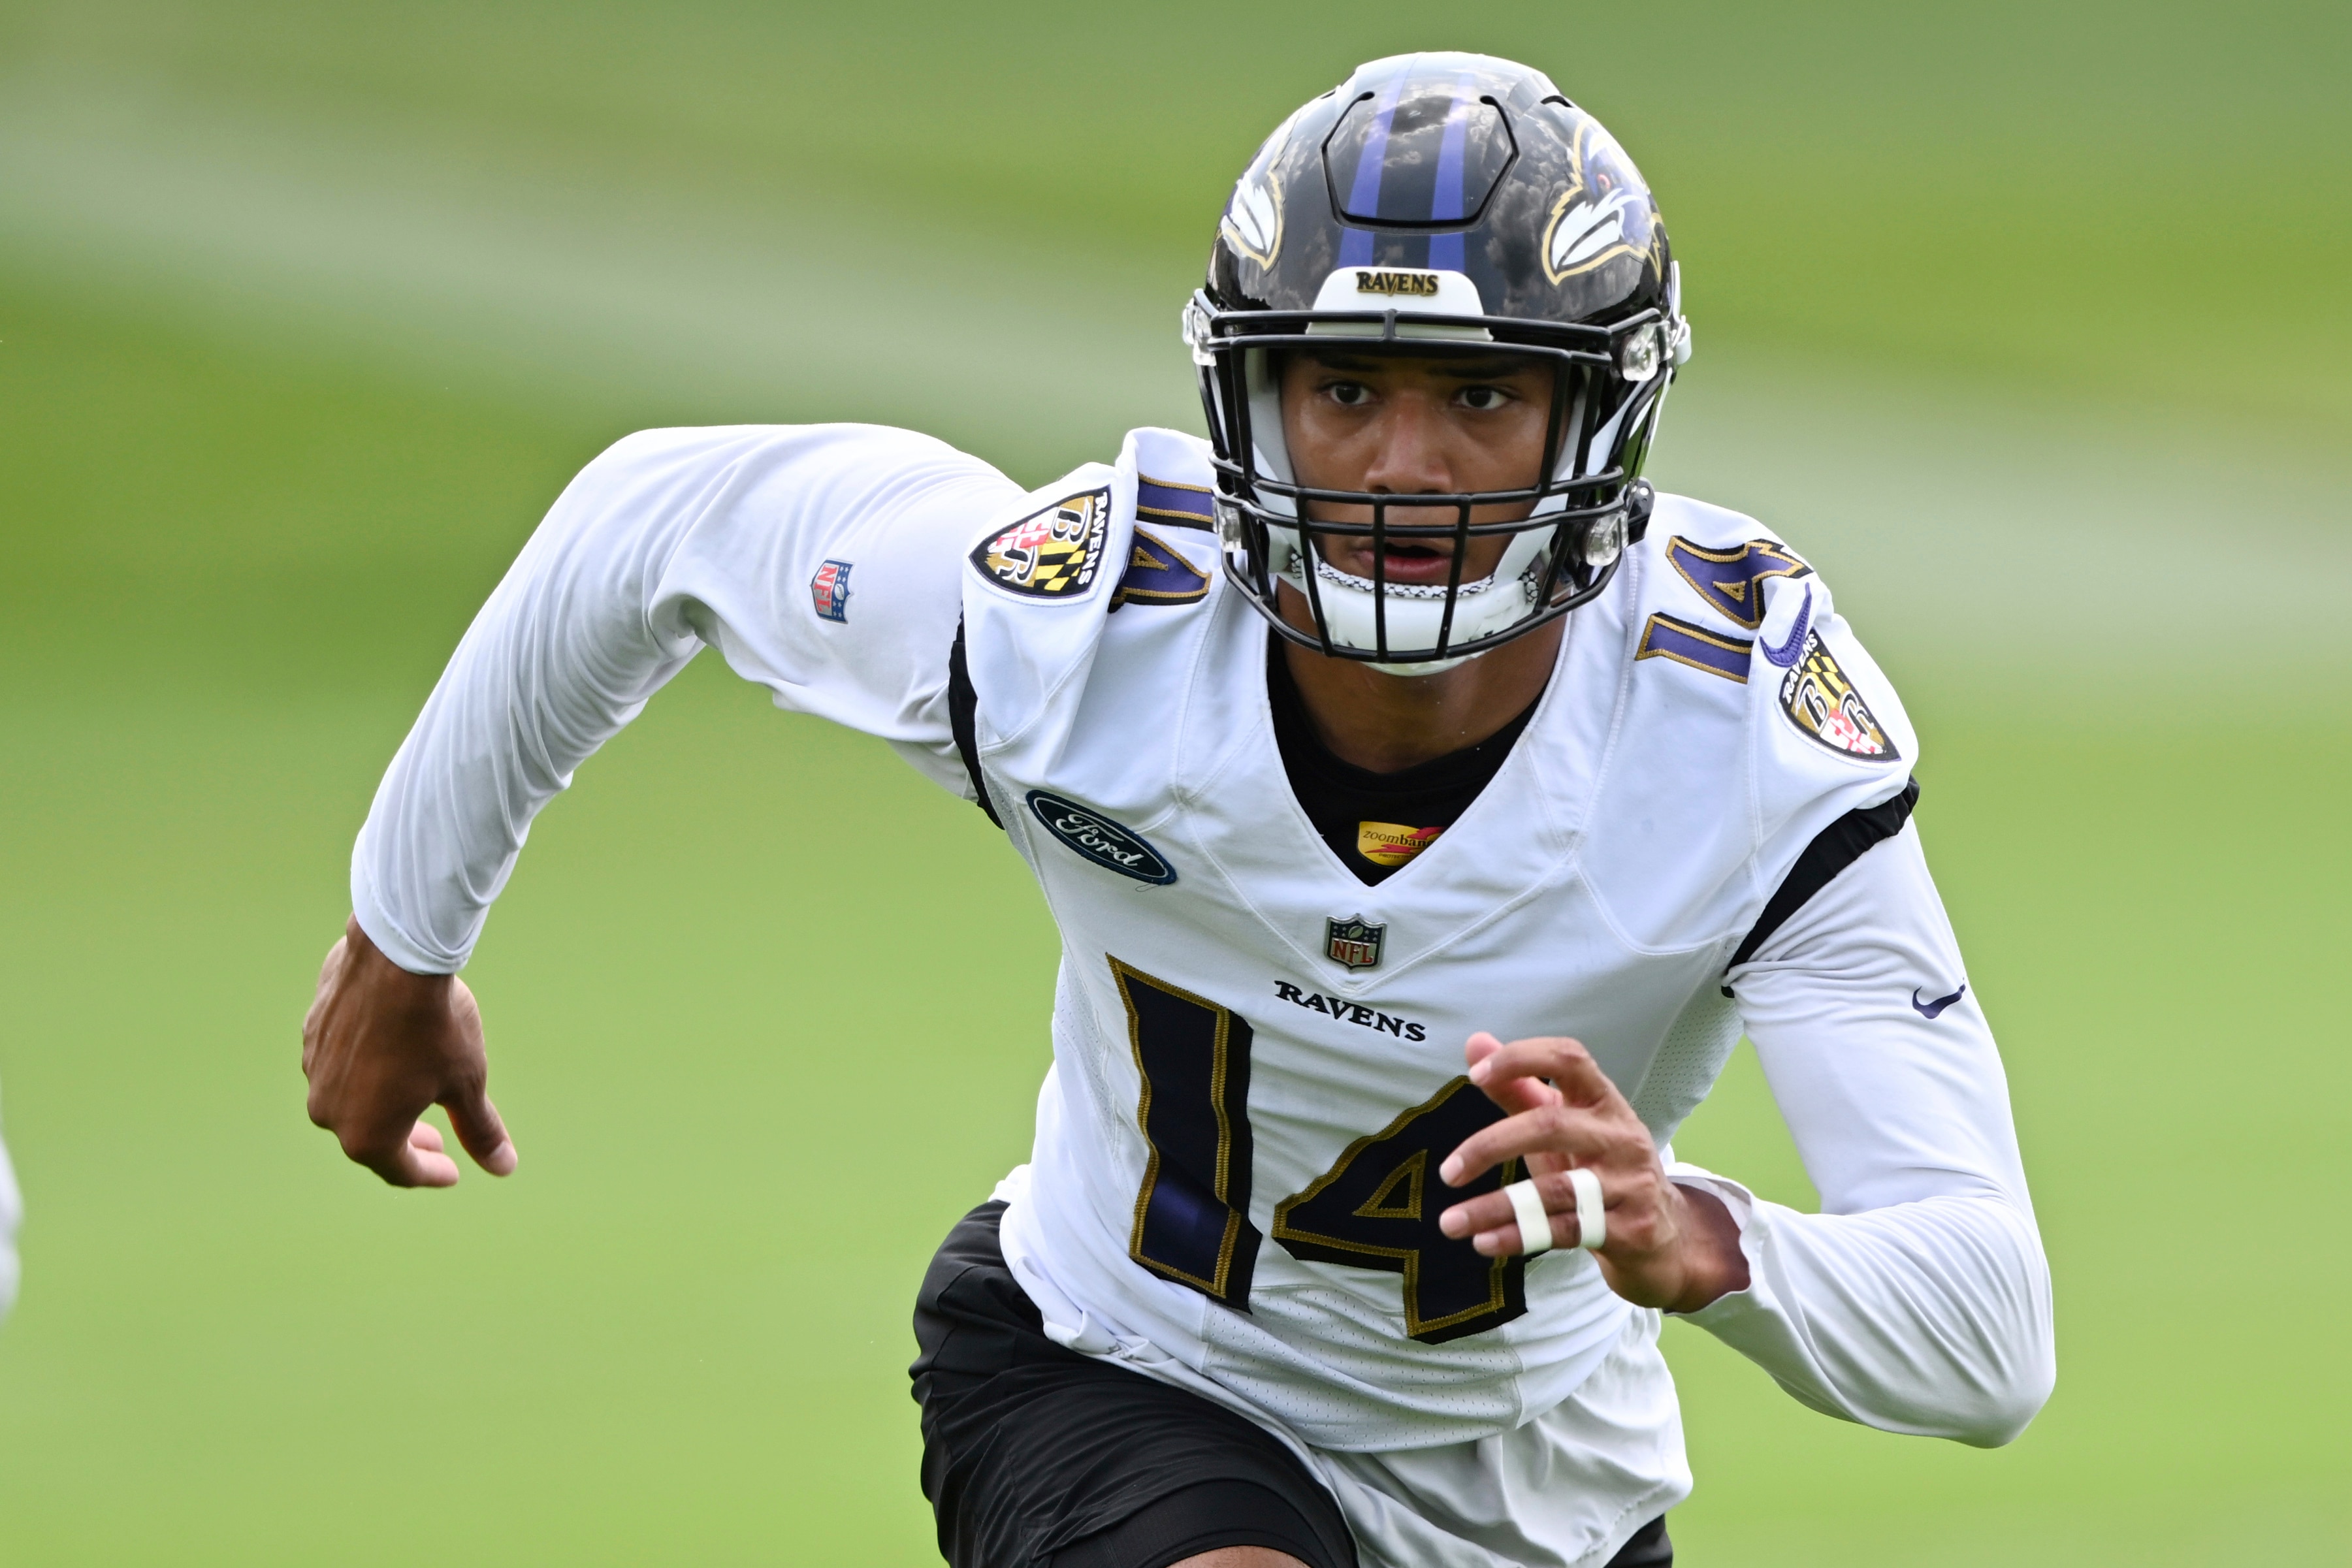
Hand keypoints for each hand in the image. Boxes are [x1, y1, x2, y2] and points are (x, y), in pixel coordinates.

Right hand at [301, 915, 516, 1186]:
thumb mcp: (467, 1083)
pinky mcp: (311, 1034)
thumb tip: (503, 1167)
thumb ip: (479, 1129)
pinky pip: (340, 1063)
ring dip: (383, 1104)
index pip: (401, 1170)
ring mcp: (314, 1071)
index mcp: (366, 1135)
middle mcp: (329, 1111)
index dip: (431, 1174)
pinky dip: (366, 1068)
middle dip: (408, 1142)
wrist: (396, 960)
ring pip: (351, 1099)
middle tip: (437, 1140)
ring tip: (414, 1096)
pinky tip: (389, 1054)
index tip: (453, 1172)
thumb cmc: (436, 1029)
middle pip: (369, 1139)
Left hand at [1436, 1032, 1746, 1313]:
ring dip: (1495, 1207)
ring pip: (1554, 1191)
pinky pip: (1565, 1231)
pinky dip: (1519, 1237)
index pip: (1569, 1058)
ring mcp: (1630, 1184)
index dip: (1522, 1058)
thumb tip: (1474, 1042)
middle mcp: (1622, 1136)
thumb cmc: (1598, 1167)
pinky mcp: (1631, 1229)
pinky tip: (1482, 1242)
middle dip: (1491, 1145)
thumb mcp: (1563, 1126)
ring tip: (1449, 1222)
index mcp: (1604, 1101)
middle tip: (1448, 1172)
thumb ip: (1518, 1088)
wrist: (1664, 1236)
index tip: (1474, 1075)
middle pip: (1550, 1126)